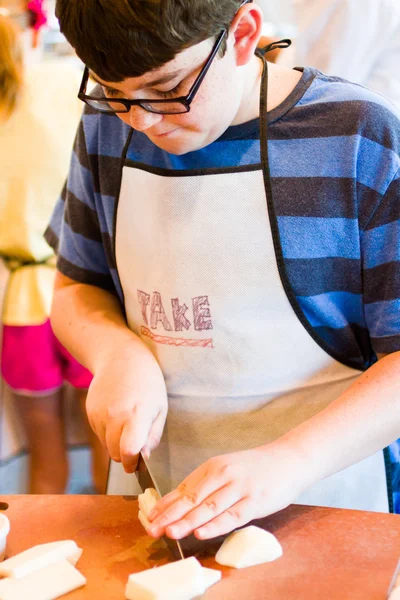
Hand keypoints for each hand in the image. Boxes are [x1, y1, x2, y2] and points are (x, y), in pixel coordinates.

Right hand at [85, 340, 167, 473]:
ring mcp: (99, 414)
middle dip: (126, 454)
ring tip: (127, 422)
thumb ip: (153, 436)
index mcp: (136, 414)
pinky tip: (117, 414)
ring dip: (116, 442)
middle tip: (136, 443)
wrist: (120, 357)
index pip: (128, 451)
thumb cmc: (147, 381)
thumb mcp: (161, 407)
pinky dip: (108, 432)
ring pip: (106, 445)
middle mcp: (114, 415)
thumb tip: (144, 457)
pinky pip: (99, 434)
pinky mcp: (90, 412)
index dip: (132, 463)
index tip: (137, 464)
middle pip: (115, 453)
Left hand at [146, 444, 306, 539]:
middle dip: (170, 515)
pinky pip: (232, 516)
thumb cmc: (255, 467)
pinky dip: (215, 525)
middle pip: (192, 498)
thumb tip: (180, 503)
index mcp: (213, 467)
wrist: (289, 459)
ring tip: (170, 532)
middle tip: (152, 528)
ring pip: (208, 508)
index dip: (166, 505)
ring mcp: (239, 488)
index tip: (149, 517)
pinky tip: (201, 532)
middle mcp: (223, 475)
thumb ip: (207, 484)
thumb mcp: (227, 468)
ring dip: (187, 521)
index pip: (184, 488)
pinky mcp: (255, 501)